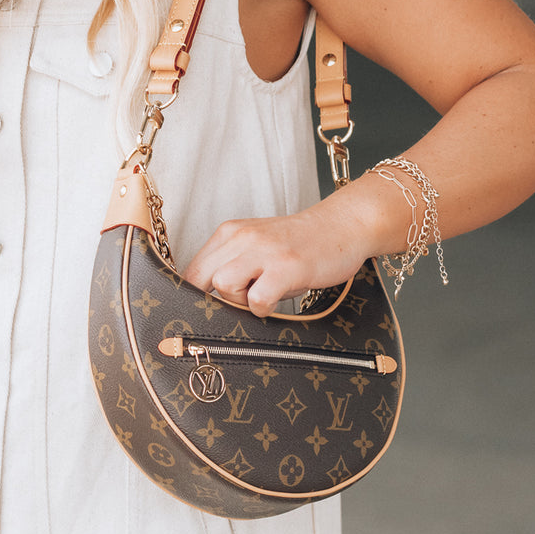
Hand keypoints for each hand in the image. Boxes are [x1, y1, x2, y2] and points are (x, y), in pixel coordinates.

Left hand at [182, 203, 372, 317]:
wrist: (342, 225)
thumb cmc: (299, 244)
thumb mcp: (257, 246)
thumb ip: (231, 264)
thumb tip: (206, 300)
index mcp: (230, 232)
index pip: (192, 270)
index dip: (196, 294)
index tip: (209, 306)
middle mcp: (242, 237)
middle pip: (201, 279)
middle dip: (218, 298)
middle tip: (244, 298)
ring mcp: (264, 251)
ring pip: (224, 286)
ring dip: (241, 301)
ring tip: (264, 293)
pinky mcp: (286, 267)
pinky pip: (257, 300)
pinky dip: (265, 308)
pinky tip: (279, 298)